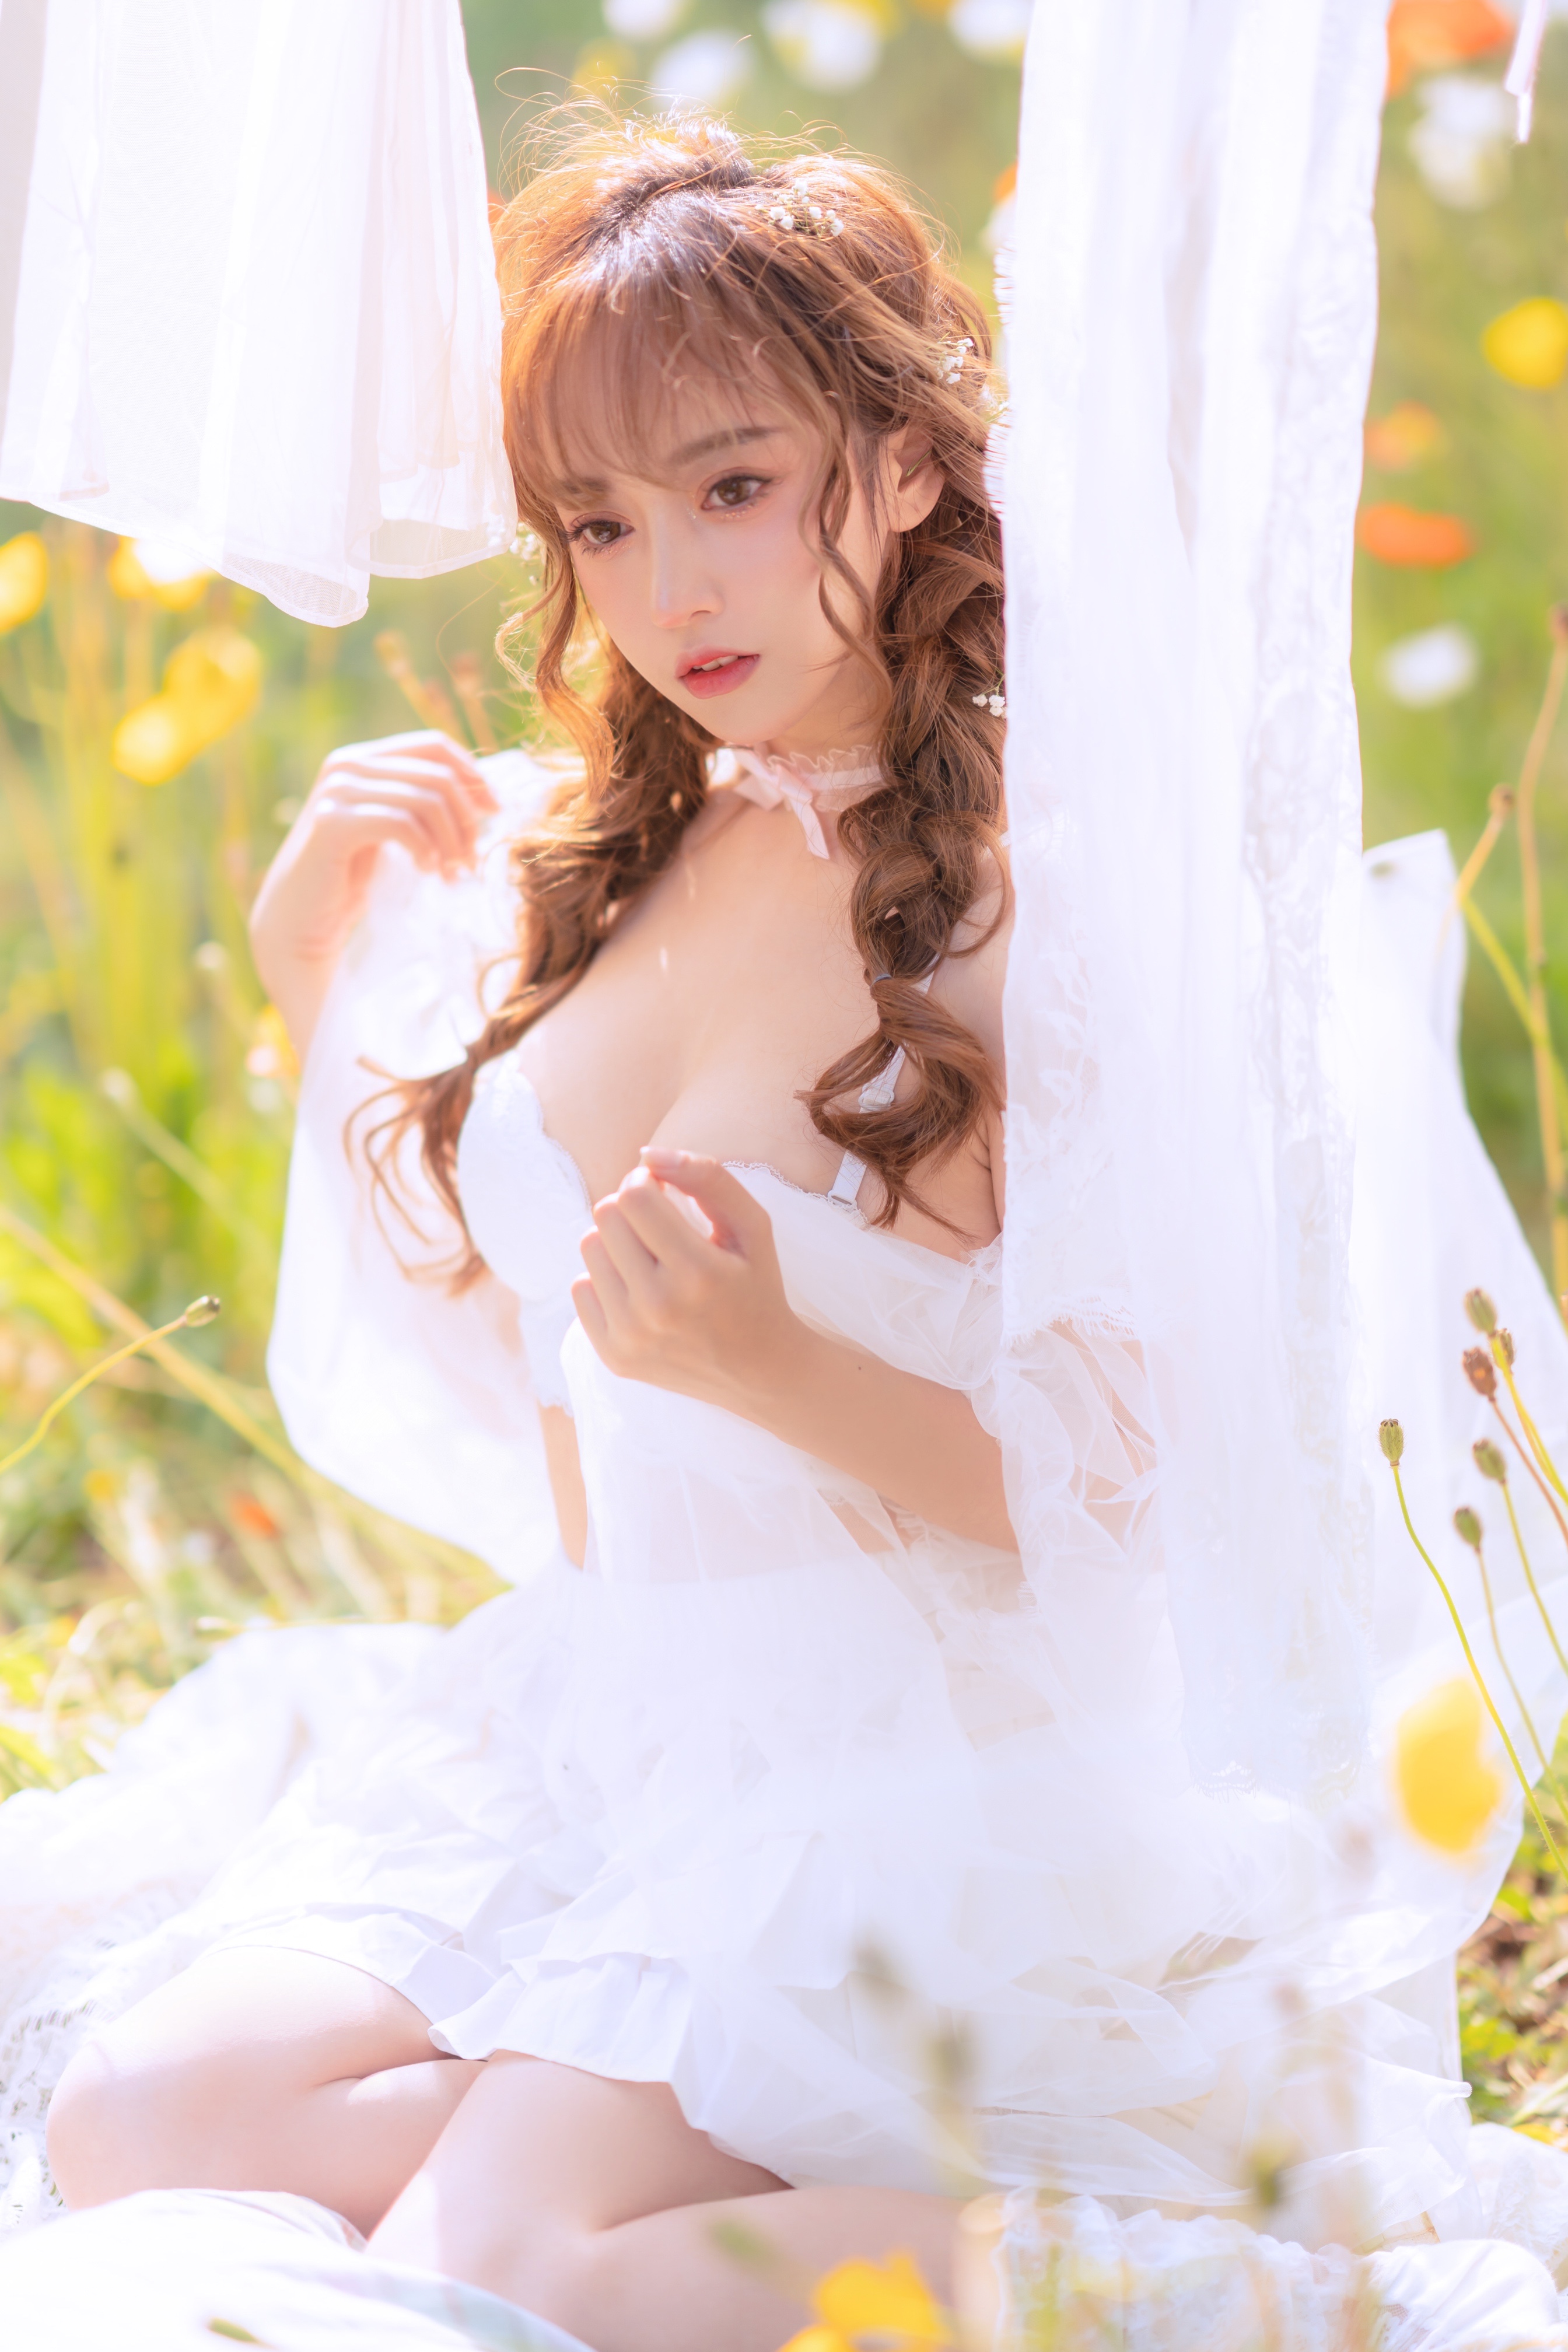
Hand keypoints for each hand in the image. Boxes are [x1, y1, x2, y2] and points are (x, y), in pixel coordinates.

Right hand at [250, 731, 495, 1053]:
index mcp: (364, 758)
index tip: (496, 812)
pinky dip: (427, 850)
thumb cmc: (353, 878)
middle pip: (438, 774)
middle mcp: (346, 764)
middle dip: (467, 819)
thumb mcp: (396, 831)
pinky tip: (428, 874)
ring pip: (426, 799)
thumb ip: (425, 803)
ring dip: (452, 841)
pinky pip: (402, 823)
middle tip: (473, 861)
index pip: (435, 745)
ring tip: (455, 875)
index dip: (474, 775)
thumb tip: (489, 790)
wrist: (302, 922)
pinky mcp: (333, 823)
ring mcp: (336, 791)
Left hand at [571, 1152, 806, 1410]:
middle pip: (605, 1217)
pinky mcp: (613, 1356)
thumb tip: (647, 1154)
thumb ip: (707, 1176)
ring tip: (651, 1258)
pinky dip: (605, 1279)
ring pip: (588, 1248)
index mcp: (698, 1272)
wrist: (761, 1370)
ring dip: (616, 1242)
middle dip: (629, 1207)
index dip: (645, 1181)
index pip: (634, 1197)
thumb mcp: (752, 1224)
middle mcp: (659, 1308)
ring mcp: (632, 1337)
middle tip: (658, 1224)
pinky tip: (639, 1290)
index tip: (663, 1191)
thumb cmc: (756, 1286)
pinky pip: (579, 1288)